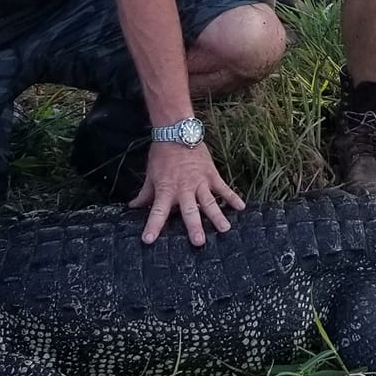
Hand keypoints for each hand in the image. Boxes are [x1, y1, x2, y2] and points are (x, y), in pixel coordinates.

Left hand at [129, 142, 243, 245]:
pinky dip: (233, 197)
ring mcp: (200, 182)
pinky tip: (242, 207)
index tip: (148, 240)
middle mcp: (184, 189)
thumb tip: (133, 207)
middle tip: (199, 242)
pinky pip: (224, 188)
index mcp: (166, 190)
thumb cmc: (162, 155)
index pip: (157, 211)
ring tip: (225, 229)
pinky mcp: (212, 175)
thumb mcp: (150, 175)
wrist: (177, 132)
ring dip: (217, 216)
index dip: (153, 226)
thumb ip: (145, 194)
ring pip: (209, 202)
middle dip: (194, 226)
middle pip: (189, 210)